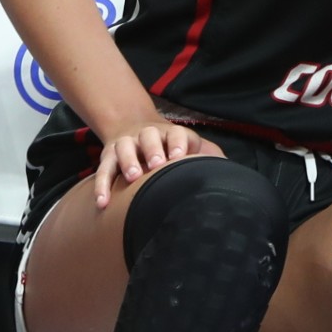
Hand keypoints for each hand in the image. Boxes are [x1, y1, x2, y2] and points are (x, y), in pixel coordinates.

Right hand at [91, 120, 223, 208]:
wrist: (135, 129)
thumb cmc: (171, 149)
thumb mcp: (191, 148)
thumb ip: (209, 158)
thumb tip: (230, 174)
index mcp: (170, 134)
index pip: (176, 134)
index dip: (177, 143)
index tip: (179, 156)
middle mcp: (146, 135)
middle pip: (148, 136)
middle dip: (153, 150)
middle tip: (157, 165)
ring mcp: (126, 144)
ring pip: (124, 148)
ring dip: (128, 161)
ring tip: (132, 177)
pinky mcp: (108, 157)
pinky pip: (103, 171)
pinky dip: (101, 186)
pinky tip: (103, 203)